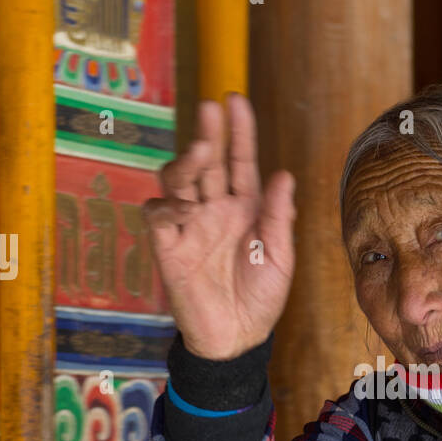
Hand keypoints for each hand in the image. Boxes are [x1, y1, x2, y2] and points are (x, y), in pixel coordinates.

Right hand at [143, 94, 295, 360]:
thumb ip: (279, 217)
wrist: (237, 339)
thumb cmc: (261, 300)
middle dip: (208, 133)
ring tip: (199, 150)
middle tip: (210, 110)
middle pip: (206, 161)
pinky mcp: (168, 247)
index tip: (234, 100)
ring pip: (178, 180)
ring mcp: (190, 225)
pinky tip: (184, 208)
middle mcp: (215, 209)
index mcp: (246, 207)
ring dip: (186, 161)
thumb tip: (283, 174)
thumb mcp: (279, 258)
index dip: (238, 131)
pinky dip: (166, 206)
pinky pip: (158, 215)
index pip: (239, 161)